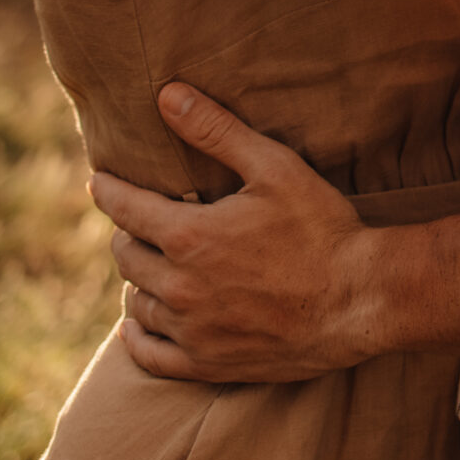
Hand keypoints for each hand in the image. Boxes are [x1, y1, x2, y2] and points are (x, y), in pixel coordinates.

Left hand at [91, 82, 376, 382]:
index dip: (109, 191)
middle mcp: (180, 287)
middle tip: (137, 220)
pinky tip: (135, 325)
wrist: (359, 301)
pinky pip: (150, 355)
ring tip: (147, 263)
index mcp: (189, 236)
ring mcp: (192, 331)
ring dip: (137, 278)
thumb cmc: (321, 228)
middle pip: (127, 255)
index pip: (125, 209)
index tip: (99, 181)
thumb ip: (216, 130)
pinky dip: (136, 337)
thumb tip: (167, 95)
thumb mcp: (274, 167)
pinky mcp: (208, 364)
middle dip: (127, 232)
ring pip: (137, 302)